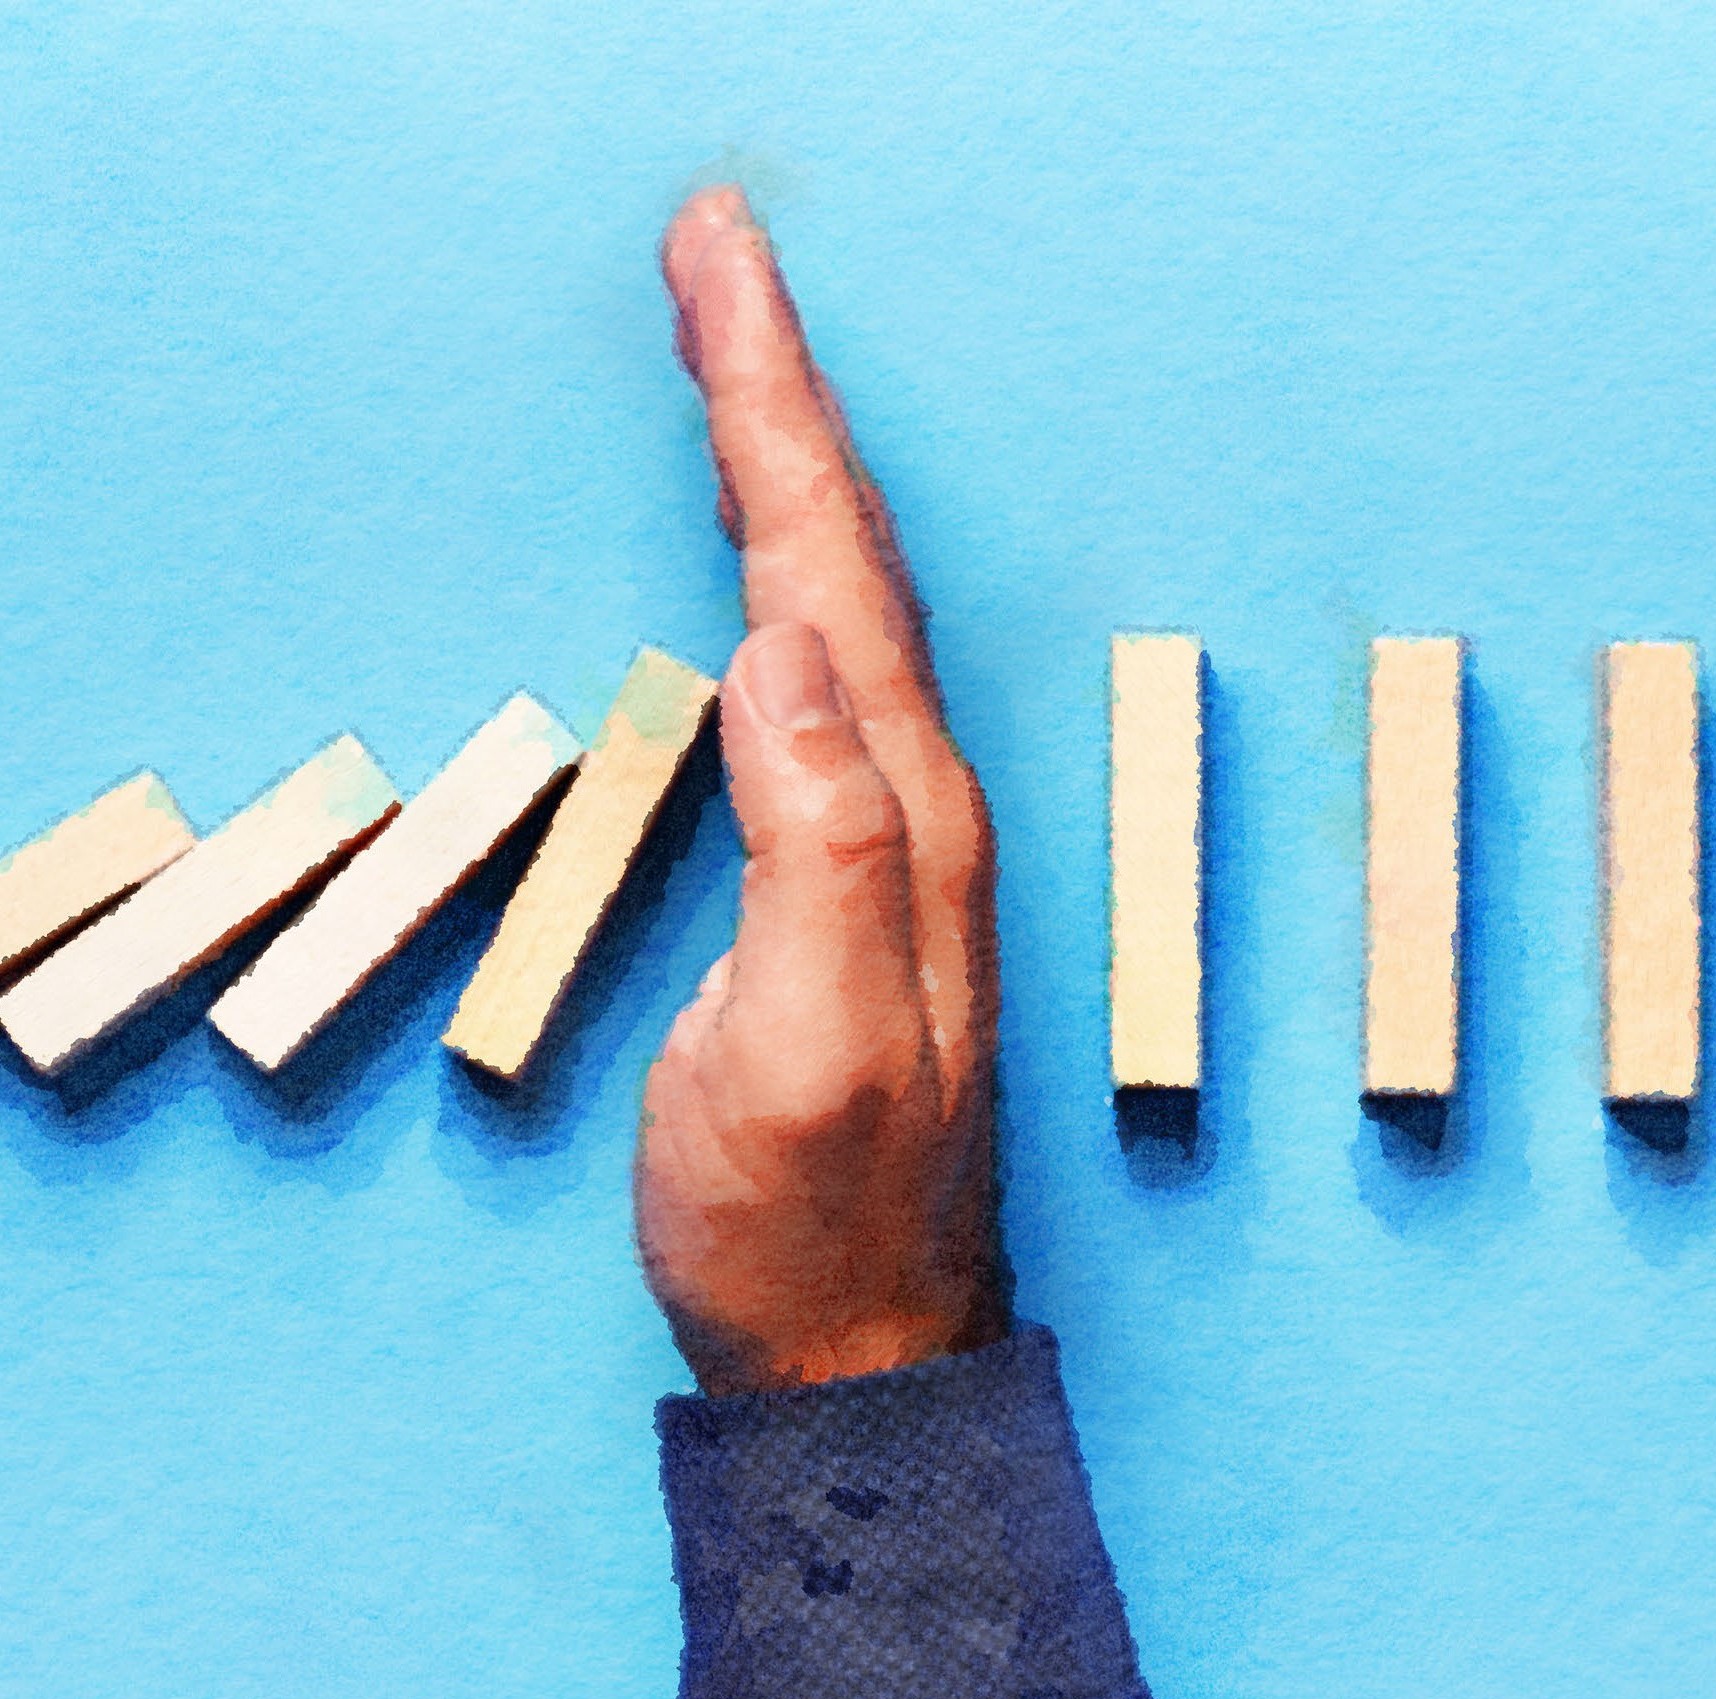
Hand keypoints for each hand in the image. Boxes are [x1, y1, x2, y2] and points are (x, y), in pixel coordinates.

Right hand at [636, 186, 1006, 1393]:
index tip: (720, 268)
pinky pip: (826, 679)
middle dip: (780, 393)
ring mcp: (890, 832)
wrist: (859, 1344)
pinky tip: (768, 558)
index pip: (826, 571)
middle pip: (846, 557)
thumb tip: (779, 653)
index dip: (771, 412)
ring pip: (841, 605)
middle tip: (718, 255)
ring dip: (788, 466)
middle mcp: (916, 800)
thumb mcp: (806, 1053)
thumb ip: (814, 849)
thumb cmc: (812, 1219)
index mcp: (898, 815)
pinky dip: (788, 576)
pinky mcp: (851, 869)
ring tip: (738, 357)